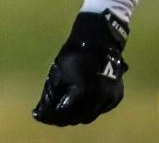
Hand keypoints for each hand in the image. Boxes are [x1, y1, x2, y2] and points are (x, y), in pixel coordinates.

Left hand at [32, 10, 128, 125]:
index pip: (65, 115)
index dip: (51, 117)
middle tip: (52, 113)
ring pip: (91, 115)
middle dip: (64, 117)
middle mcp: (100, 99)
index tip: (41, 116)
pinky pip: (101, 109)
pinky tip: (82, 102)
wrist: (99, 39)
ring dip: (78, 114)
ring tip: (65, 109)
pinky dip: (90, 108)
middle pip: (78, 118)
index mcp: (85, 92)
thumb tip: (41, 111)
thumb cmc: (75, 54)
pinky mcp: (117, 96)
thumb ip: (51, 94)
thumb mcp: (58, 72)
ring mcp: (110, 99)